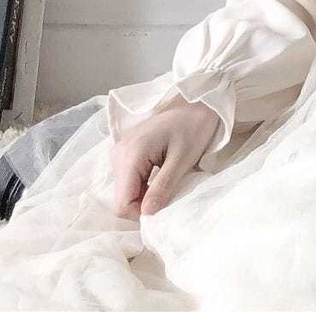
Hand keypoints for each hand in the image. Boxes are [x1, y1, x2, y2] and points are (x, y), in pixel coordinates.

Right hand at [109, 92, 221, 217]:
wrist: (197, 102)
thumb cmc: (194, 127)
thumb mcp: (182, 159)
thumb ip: (162, 187)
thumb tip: (146, 214)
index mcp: (130, 155)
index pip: (121, 203)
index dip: (141, 213)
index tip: (164, 206)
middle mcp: (118, 154)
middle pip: (122, 198)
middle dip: (144, 204)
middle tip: (170, 193)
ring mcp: (120, 152)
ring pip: (125, 190)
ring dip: (145, 194)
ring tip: (168, 181)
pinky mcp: (126, 152)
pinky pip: (129, 179)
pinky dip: (144, 184)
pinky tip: (161, 174)